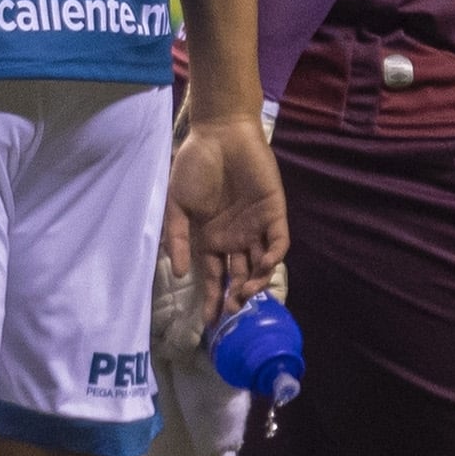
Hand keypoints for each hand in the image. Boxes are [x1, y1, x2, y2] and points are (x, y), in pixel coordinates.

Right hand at [167, 114, 286, 318]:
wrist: (219, 133)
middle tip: (232, 311)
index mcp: (211, 239)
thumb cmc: (194, 166)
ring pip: (260, 264)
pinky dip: (273, 257)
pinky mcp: (274, 213)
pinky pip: (278, 242)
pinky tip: (262, 267)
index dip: (213, 299)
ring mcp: (255, 227)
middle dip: (236, 297)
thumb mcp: (177, 205)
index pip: (215, 277)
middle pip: (239, 276)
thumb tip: (179, 273)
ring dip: (255, 282)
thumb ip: (178, 238)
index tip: (209, 322)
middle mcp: (235, 238)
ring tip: (245, 294)